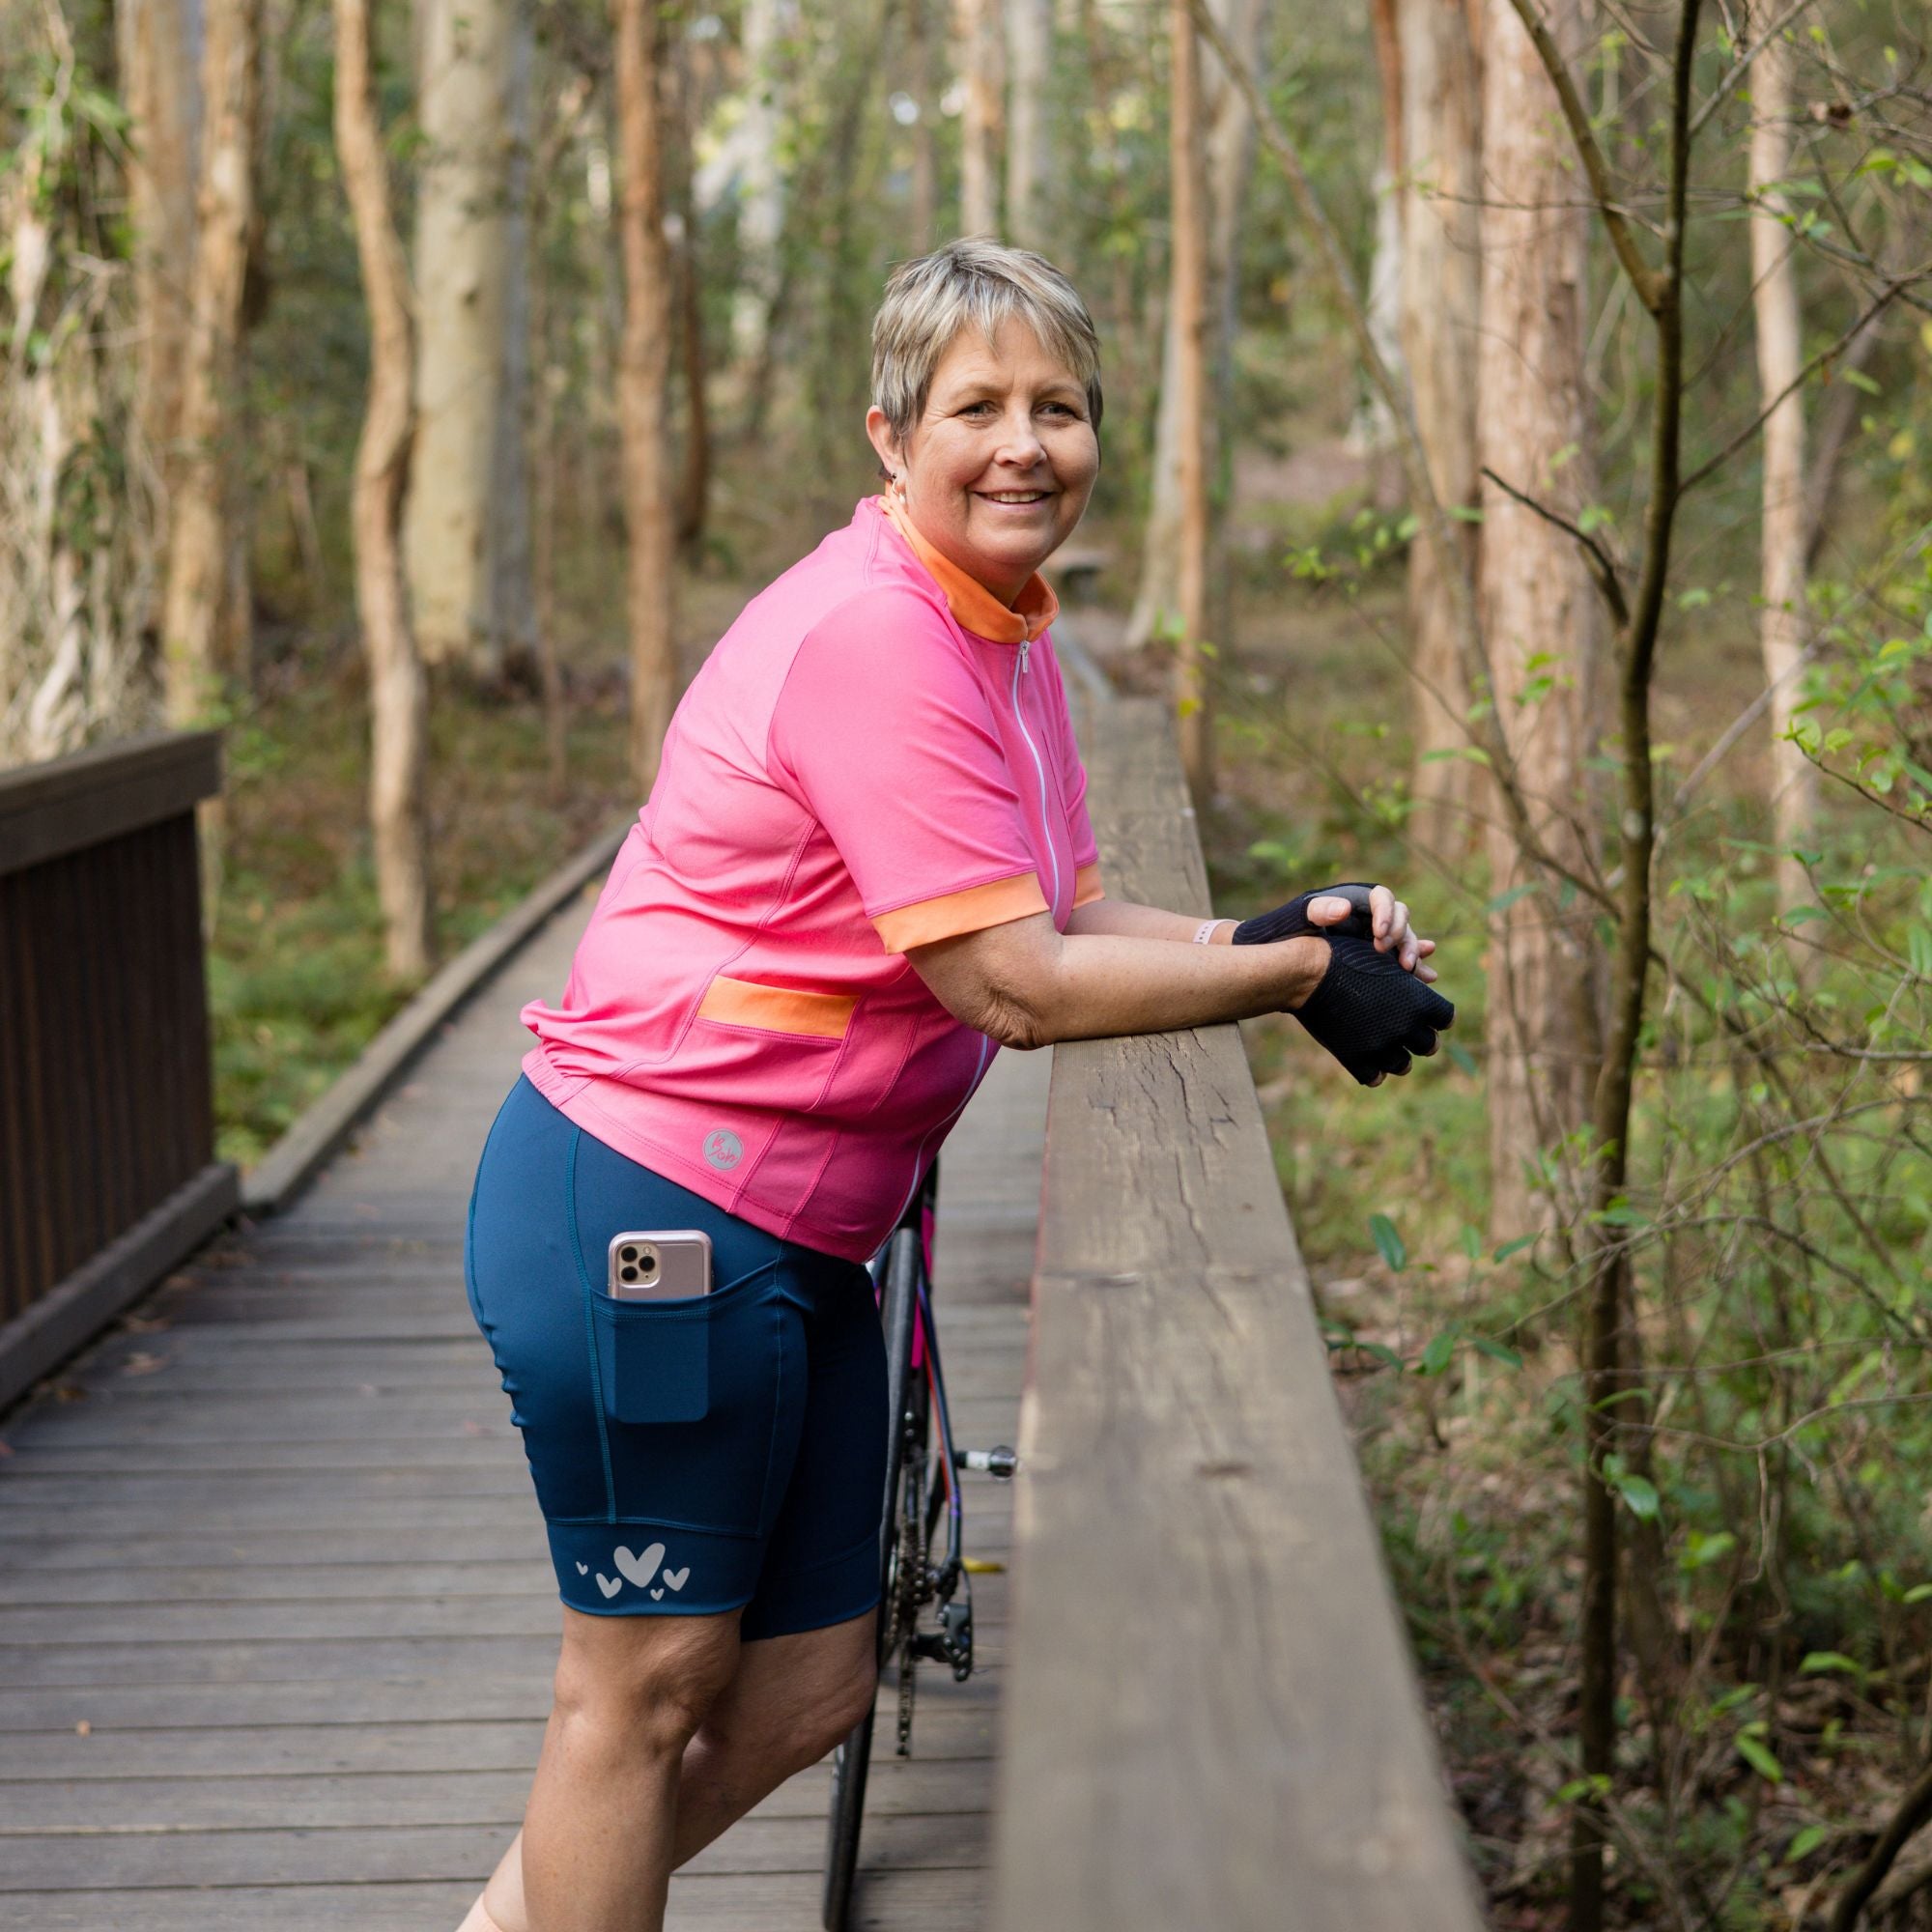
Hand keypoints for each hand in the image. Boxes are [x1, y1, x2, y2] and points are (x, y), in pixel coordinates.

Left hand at [1234, 882, 1438, 982]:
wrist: (1276, 953)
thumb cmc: (1284, 930)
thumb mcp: (1297, 918)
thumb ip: (1317, 910)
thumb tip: (1343, 909)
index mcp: (1355, 900)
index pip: (1383, 897)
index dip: (1387, 913)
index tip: (1380, 934)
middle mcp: (1369, 916)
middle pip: (1400, 918)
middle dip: (1402, 936)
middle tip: (1390, 956)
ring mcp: (1374, 937)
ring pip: (1405, 939)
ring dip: (1412, 953)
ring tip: (1410, 971)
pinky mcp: (1375, 958)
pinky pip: (1400, 960)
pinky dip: (1415, 967)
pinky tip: (1427, 979)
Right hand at [1291, 935, 1455, 1086]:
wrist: (1308, 974)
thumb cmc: (1346, 956)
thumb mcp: (1384, 959)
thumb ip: (1411, 972)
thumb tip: (1433, 977)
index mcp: (1421, 1000)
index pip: (1446, 1018)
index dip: (1436, 1017)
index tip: (1427, 1016)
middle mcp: (1407, 1026)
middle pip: (1430, 1045)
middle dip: (1420, 1039)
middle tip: (1408, 1034)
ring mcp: (1382, 1046)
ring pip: (1404, 1065)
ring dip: (1398, 1057)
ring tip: (1388, 1049)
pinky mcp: (1357, 1059)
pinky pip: (1375, 1077)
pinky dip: (1374, 1071)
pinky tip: (1367, 1060)